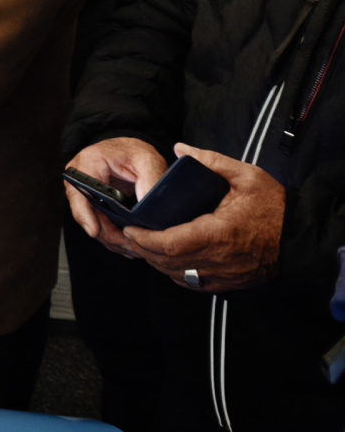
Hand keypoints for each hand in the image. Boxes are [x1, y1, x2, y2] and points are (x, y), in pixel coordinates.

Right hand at [64, 136, 168, 254]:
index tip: (95, 232)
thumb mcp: (147, 160)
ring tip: (133, 249)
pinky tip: (127, 244)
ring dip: (110, 239)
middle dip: (107, 234)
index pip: (79, 192)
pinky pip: (96, 223)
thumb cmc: (134, 151)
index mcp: (87, 163)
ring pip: (91, 223)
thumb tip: (146, 206)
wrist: (128, 151)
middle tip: (130, 247)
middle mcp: (78, 179)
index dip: (85, 214)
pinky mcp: (90, 203)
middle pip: (85, 214)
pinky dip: (111, 235)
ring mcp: (82, 193)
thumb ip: (149, 180)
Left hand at [124, 146, 285, 292]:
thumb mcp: (247, 176)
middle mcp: (219, 259)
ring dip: (158, 263)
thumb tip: (179, 148)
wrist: (301, 237)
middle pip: (169, 263)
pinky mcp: (231, 283)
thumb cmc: (274, 206)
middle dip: (144, 251)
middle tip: (130, 236)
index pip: (171, 243)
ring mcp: (225, 275)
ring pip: (179, 276)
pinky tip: (170, 261)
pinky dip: (177, 274)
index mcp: (218, 233)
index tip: (130, 229)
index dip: (145, 239)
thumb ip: (211, 161)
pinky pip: (196, 284)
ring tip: (145, 246)